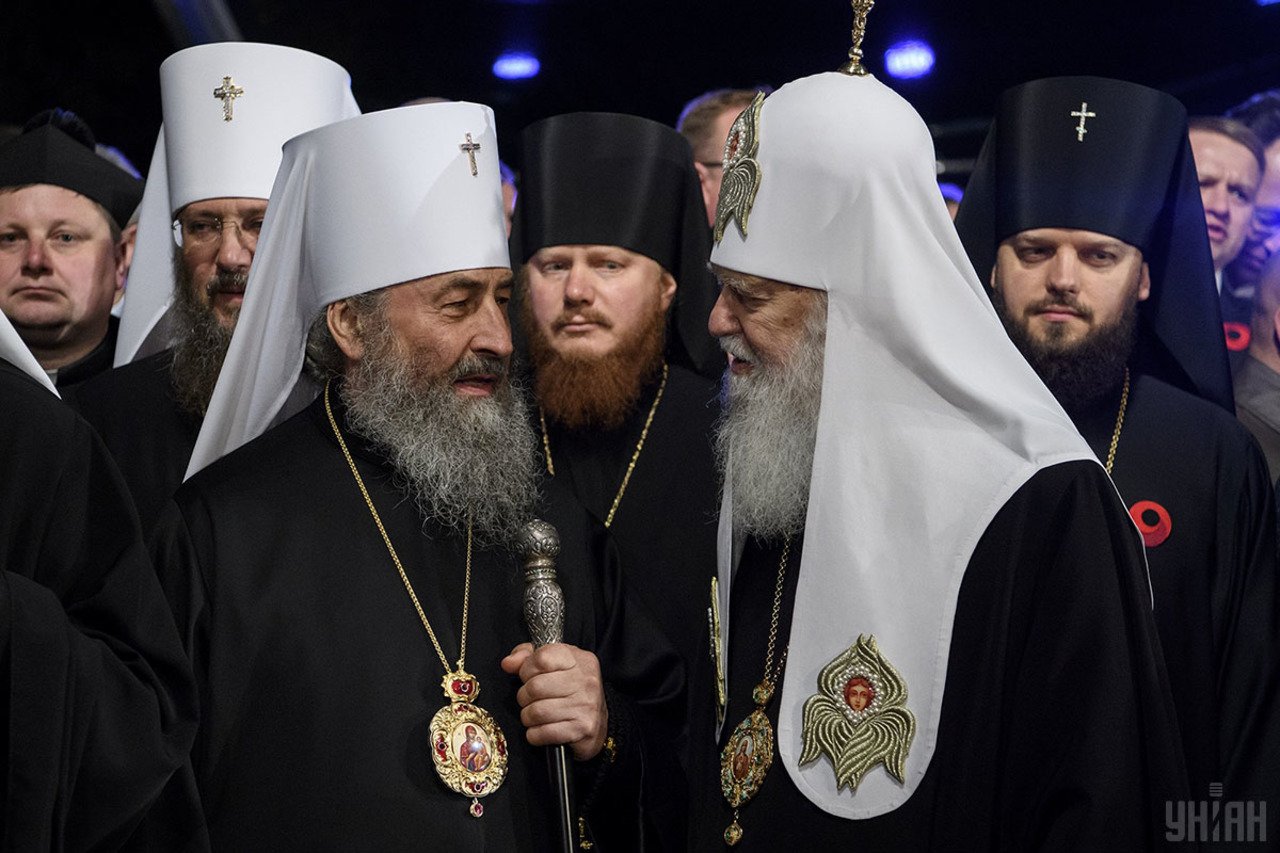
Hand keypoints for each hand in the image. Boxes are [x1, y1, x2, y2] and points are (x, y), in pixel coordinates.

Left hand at [501, 642, 607, 760]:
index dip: (527, 669)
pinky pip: (543, 733)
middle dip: (524, 696)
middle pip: (535, 687)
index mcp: (578, 659)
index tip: (529, 676)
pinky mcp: (582, 729)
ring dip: (528, 717)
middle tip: (530, 700)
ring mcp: (585, 705)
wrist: (600, 723)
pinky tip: (541, 729)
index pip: (541, 658)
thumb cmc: (571, 690)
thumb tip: (508, 663)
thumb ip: (528, 657)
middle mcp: (585, 680)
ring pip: (536, 712)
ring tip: (535, 715)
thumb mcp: (554, 664)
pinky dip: (535, 734)